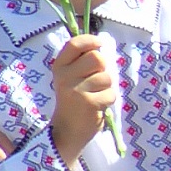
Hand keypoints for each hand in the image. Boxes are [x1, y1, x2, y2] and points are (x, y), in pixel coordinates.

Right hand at [48, 32, 118, 159]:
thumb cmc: (75, 100)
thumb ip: (83, 62)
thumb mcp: (72, 77)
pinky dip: (109, 100)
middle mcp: (65, 76)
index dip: (90, 40)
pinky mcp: (89, 103)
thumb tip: (103, 45)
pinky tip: (97, 106)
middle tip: (97, 79)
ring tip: (95, 95)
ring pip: (107, 77)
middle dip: (104, 68)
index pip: (74, 44)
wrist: (68, 130)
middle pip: (97, 58)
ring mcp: (76, 90)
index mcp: (60, 66)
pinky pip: (111, 93)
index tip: (99, 43)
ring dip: (107, 87)